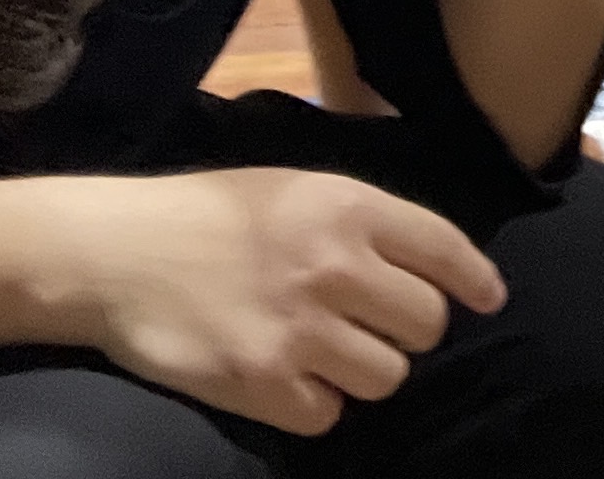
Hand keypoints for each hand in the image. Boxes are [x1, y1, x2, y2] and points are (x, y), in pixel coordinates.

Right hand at [71, 167, 508, 434]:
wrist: (115, 253)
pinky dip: (314, 405)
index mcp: (348, 208)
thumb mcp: (295, 187)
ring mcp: (299, 328)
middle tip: (372, 325)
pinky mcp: (260, 382)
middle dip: (406, 329)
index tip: (488, 300)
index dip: (475, 280)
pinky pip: (328, 416)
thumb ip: (360, 218)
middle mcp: (334, 266)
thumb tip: (428, 255)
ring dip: (363, 371)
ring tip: (326, 352)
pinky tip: (288, 380)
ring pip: (387, 376)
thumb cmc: (208, 213)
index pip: (445, 249)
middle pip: (426, 324)